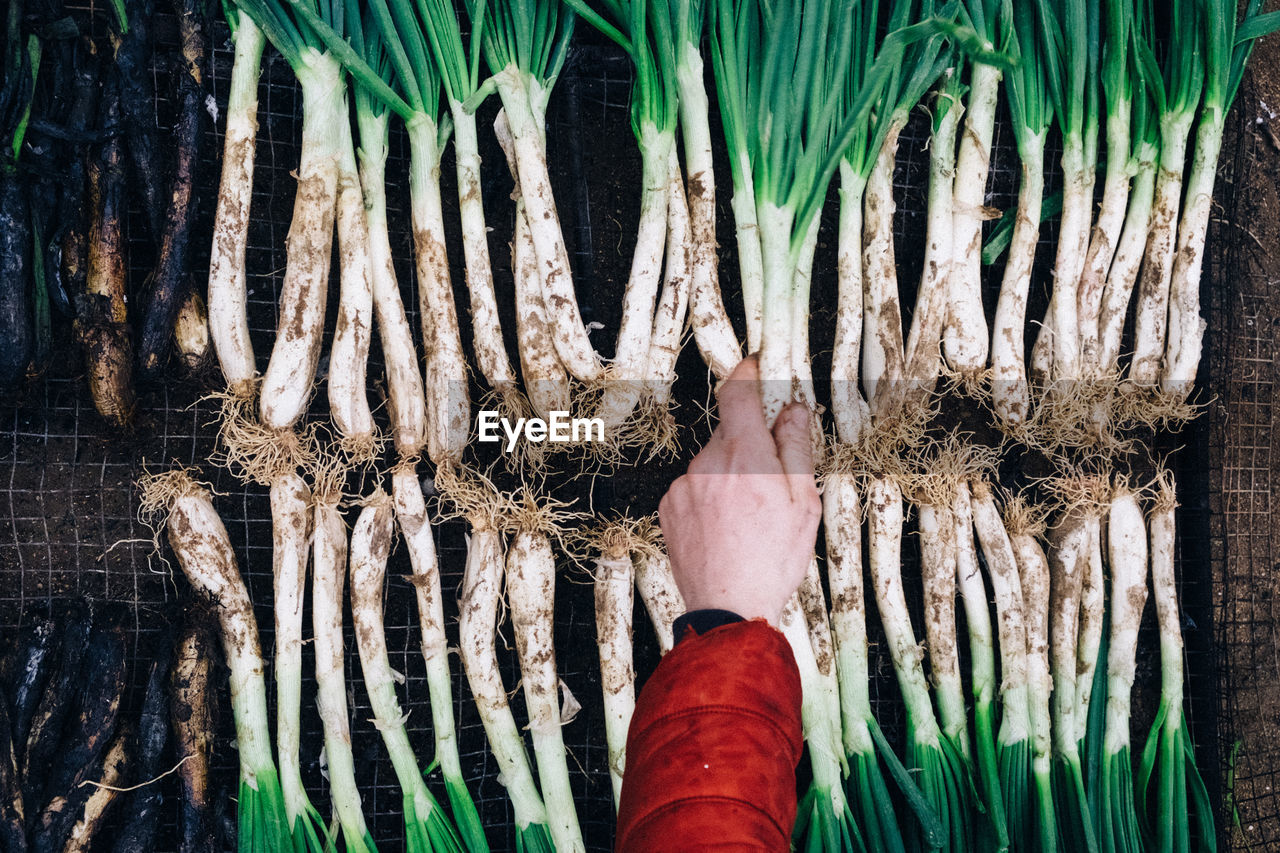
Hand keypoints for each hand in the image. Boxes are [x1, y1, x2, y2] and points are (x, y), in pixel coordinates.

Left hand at [658, 356, 820, 624]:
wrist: (727, 607)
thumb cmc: (771, 560)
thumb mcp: (803, 502)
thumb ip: (795, 448)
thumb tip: (792, 410)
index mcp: (745, 456)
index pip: (738, 394)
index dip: (746, 374)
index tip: (753, 367)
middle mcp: (708, 463)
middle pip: (730, 433)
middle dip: (751, 445)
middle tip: (772, 483)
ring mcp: (684, 485)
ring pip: (712, 462)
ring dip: (730, 475)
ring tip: (748, 518)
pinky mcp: (668, 506)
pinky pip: (694, 486)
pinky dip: (710, 496)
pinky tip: (725, 527)